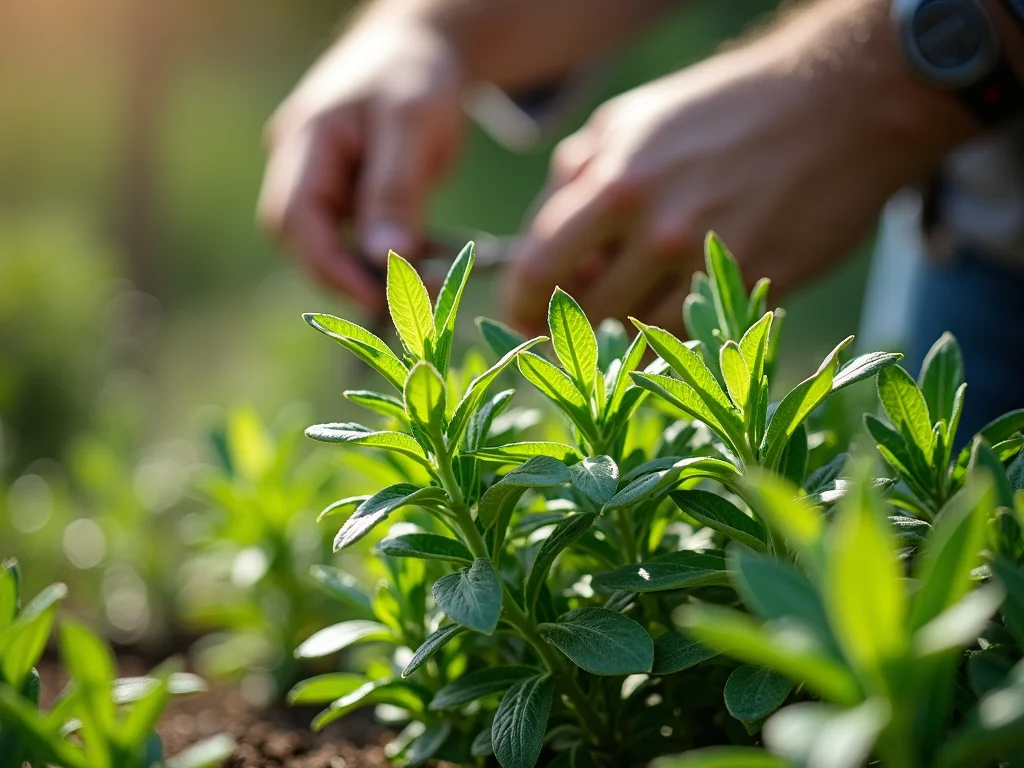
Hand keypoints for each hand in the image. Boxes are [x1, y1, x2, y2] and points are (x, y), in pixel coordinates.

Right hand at [258, 20, 463, 311]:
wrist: (421, 50)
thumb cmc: (413, 74)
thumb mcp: (410, 124)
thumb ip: (394, 191)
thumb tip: (384, 260)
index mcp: (304, 142)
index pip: (293, 219)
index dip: (329, 266)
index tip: (377, 297)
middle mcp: (301, 167)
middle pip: (306, 241)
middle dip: (353, 277)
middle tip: (412, 301)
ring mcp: (323, 183)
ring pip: (335, 246)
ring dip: (376, 274)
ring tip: (428, 287)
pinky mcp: (349, 197)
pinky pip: (360, 239)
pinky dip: (390, 259)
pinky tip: (427, 267)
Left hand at [502, 5, 973, 334]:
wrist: (840, 102)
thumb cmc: (723, 108)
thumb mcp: (631, 117)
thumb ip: (577, 173)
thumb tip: (544, 229)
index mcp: (615, 182)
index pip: (535, 270)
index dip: (517, 305)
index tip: (519, 315)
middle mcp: (657, 228)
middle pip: (582, 315)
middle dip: (567, 327)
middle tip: (570, 325)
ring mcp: (711, 262)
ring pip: (637, 336)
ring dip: (620, 336)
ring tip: (626, 314)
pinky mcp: (758, 284)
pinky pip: (694, 337)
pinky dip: (671, 338)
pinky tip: (670, 316)